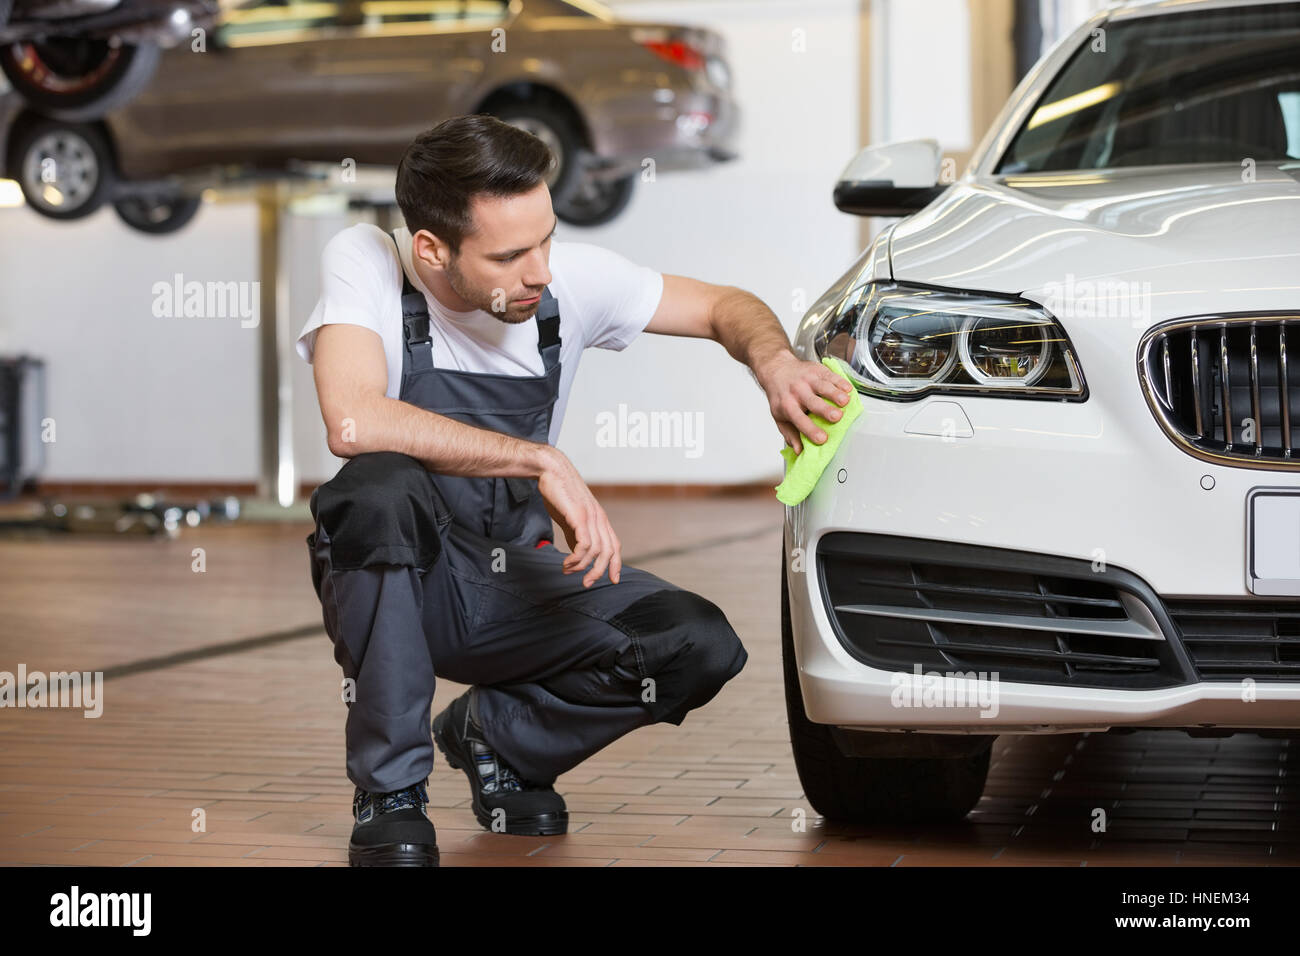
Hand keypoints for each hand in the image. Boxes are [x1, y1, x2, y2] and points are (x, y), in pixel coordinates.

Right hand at [536, 447, 621, 586]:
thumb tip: (578, 553)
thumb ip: (576, 534)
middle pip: (609, 552)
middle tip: (586, 583)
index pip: (614, 546)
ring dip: (581, 566)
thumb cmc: (559, 492)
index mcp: (600, 519)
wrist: (551, 469)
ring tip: (568, 570)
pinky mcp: (579, 516)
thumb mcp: (571, 517)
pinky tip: (566, 562)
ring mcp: (590, 517)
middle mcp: (599, 518)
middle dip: (600, 572)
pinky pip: (584, 544)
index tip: (613, 580)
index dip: (616, 565)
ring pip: (596, 551)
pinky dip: (576, 558)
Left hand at [761, 353, 853, 453]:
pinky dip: (840, 382)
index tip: (822, 440)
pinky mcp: (817, 370)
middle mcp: (797, 392)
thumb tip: (799, 451)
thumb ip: (790, 434)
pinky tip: (848, 389)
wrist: (777, 370)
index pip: (799, 420)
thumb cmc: (781, 396)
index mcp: (788, 406)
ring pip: (823, 387)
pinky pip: (830, 375)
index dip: (811, 430)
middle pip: (813, 402)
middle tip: (836, 417)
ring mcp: (808, 380)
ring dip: (835, 394)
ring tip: (845, 401)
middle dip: (825, 410)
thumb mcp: (780, 417)